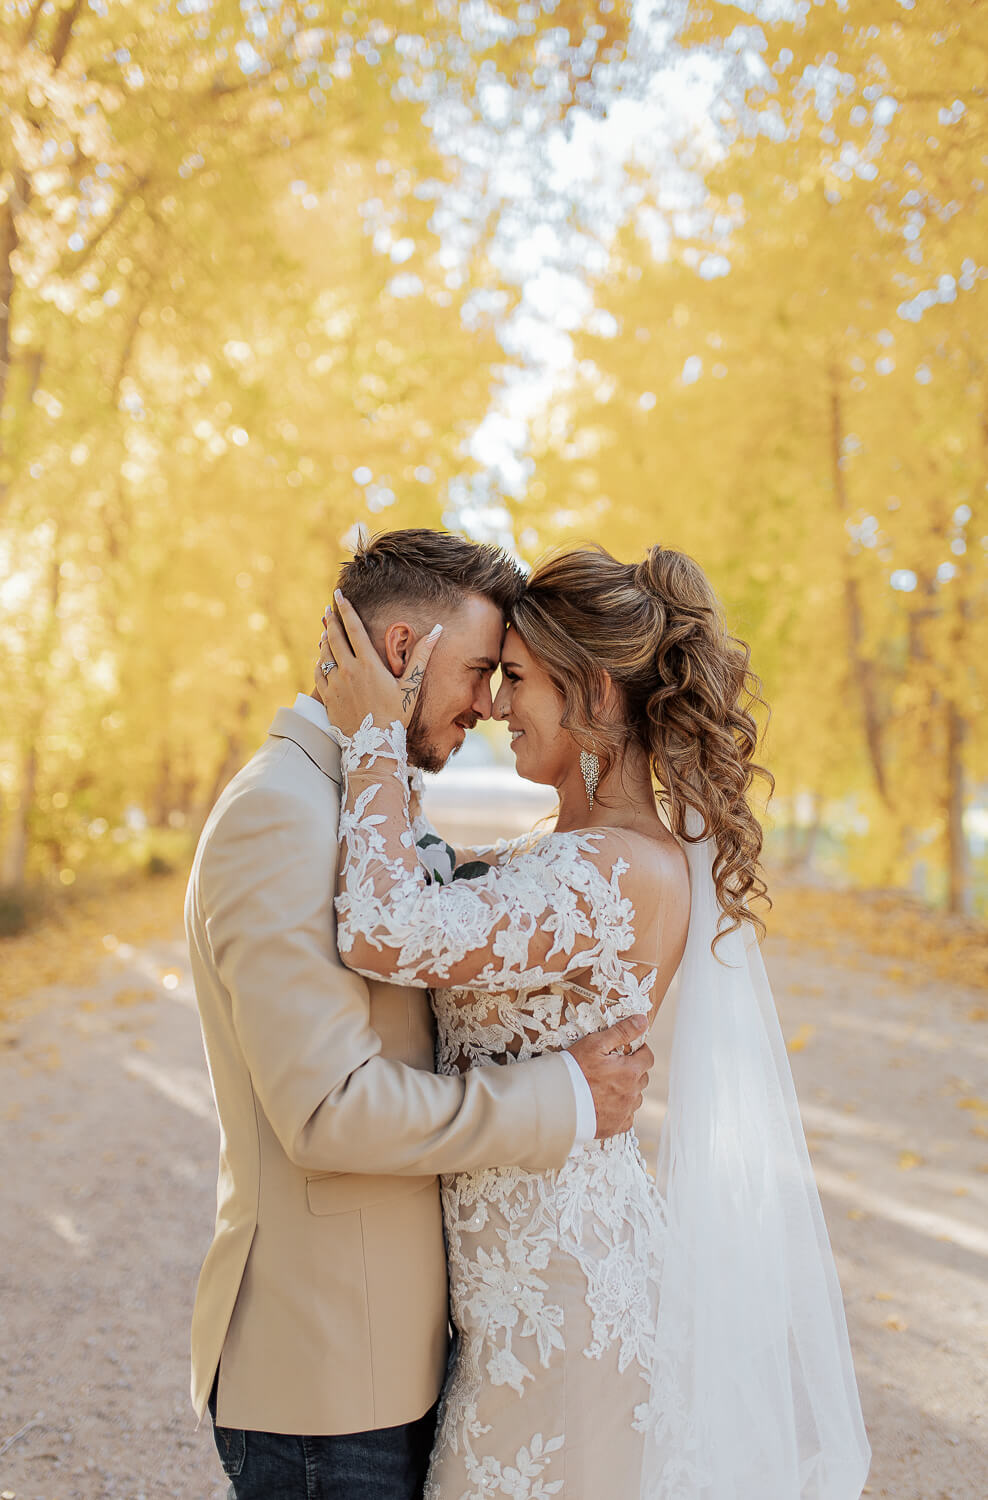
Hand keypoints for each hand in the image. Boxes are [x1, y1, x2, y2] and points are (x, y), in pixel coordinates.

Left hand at [314, 590, 442, 737]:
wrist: (373, 746)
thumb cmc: (396, 716)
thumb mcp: (411, 686)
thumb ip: (422, 656)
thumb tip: (438, 630)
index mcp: (368, 664)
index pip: (353, 628)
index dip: (345, 609)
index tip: (338, 595)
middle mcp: (348, 670)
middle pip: (334, 638)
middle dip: (331, 620)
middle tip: (329, 608)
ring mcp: (335, 684)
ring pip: (324, 654)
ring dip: (325, 640)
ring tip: (326, 630)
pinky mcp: (327, 697)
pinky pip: (318, 673)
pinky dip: (319, 662)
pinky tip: (322, 659)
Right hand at [568, 1015, 652, 1139]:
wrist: (558, 1102)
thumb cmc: (574, 1070)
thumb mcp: (595, 1044)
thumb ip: (621, 1032)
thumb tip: (642, 1020)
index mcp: (631, 1071)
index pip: (648, 1057)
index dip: (639, 1051)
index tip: (627, 1050)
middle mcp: (633, 1093)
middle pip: (642, 1077)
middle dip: (632, 1070)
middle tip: (612, 1066)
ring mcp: (625, 1112)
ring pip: (635, 1097)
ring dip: (627, 1090)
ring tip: (606, 1086)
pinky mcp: (615, 1126)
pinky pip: (626, 1117)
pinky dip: (620, 1110)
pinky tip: (605, 1103)